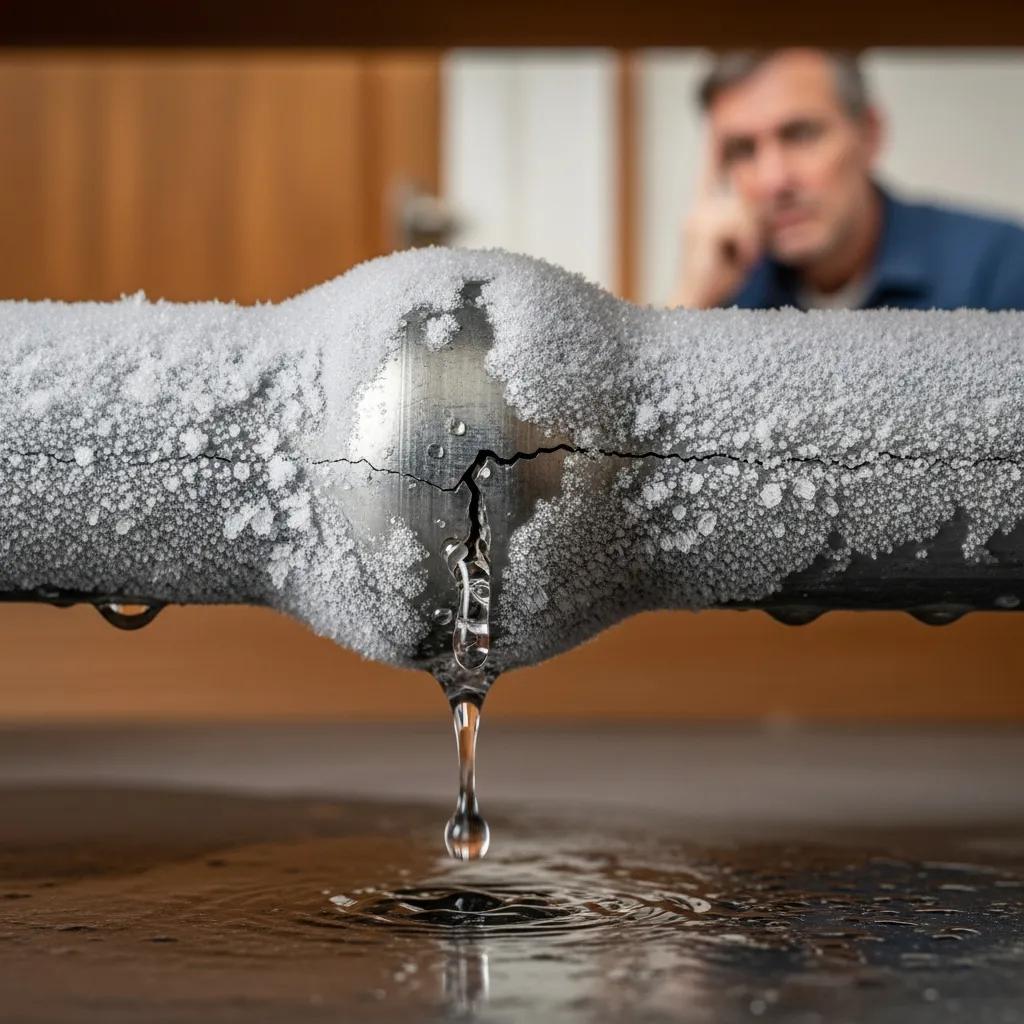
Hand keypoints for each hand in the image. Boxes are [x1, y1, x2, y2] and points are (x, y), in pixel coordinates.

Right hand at [671, 138, 761, 308]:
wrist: (695, 304)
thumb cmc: (719, 278)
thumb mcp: (745, 243)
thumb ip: (755, 217)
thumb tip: (772, 186)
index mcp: (704, 211)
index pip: (708, 173)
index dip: (711, 148)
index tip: (713, 124)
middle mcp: (699, 209)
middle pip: (746, 195)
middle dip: (757, 222)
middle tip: (743, 255)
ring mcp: (698, 217)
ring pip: (746, 212)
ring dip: (752, 240)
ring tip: (738, 261)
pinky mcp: (701, 229)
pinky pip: (740, 227)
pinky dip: (745, 247)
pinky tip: (733, 262)